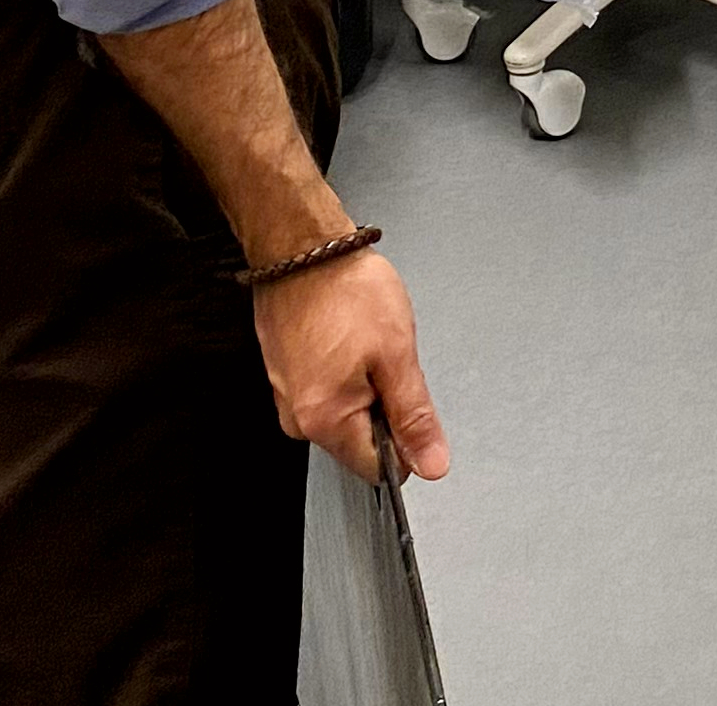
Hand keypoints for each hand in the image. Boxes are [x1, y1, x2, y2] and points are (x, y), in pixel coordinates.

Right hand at [253, 248, 450, 485]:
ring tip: (365, 341)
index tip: (411, 404)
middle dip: (383, 407)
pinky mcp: (285, 374)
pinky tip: (347, 337)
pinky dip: (344, 370)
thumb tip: (431, 464)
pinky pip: (325, 389)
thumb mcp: (397, 355)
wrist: (302, 248)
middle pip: (358, 440)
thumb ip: (414, 416)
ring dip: (365, 386)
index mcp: (325, 421)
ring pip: (343, 412)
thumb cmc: (346, 291)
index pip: (376, 468)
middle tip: (386, 358)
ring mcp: (287, 395)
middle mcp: (297, 418)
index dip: (405, 444)